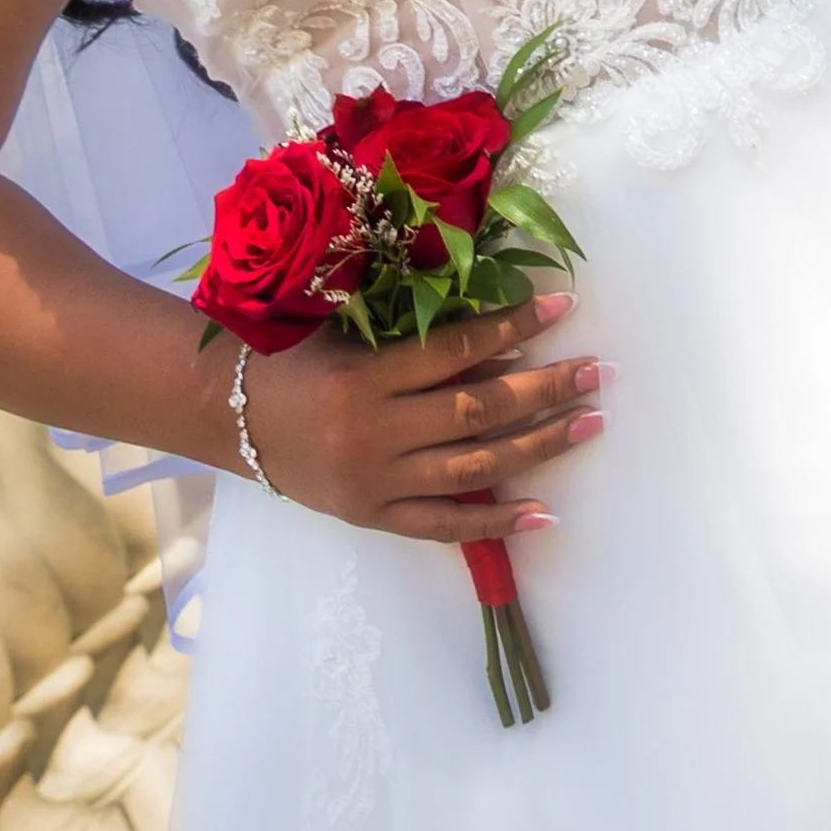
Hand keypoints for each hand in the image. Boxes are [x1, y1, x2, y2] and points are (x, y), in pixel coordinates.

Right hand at [232, 294, 604, 541]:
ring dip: (538, 445)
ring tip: (589, 422)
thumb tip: (504, 349)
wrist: (232, 417)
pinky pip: (444, 526)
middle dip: (546, 389)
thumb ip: (418, 339)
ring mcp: (376, 482)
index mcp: (367, 376)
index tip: (565, 303)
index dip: (515, 326)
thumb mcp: (351, 334)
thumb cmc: (296, 359)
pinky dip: (497, 523)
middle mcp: (375, 433)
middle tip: (598, 371)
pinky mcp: (373, 518)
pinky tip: (545, 513)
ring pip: (474, 468)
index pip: (458, 349)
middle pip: (478, 412)